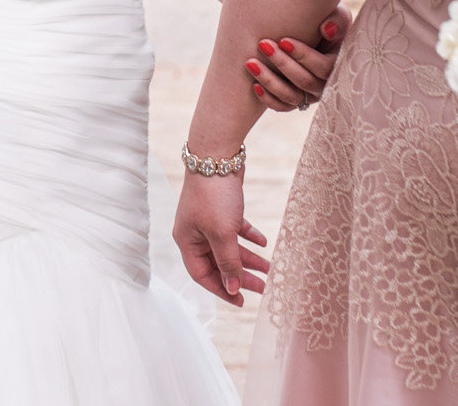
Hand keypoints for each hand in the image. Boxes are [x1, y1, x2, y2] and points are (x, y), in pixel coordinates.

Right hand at [172, 169, 268, 306]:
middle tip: (263, 287)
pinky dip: (248, 237)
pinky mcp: (220, 208)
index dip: (222, 289)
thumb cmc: (214, 195)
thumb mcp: (222, 233)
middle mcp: (194, 232)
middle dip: (240, 275)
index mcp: (187, 241)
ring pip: (229, 247)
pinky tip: (264, 242)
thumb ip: (228, 262)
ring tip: (270, 267)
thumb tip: (232, 288)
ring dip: (249, 258)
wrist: (217, 156)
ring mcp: (207, 219)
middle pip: (218, 262)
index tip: (242, 301)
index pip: (202, 274)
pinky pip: (235, 230)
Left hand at [244, 5, 349, 110]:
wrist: (313, 33)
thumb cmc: (325, 21)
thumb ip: (338, 20)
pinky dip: (268, 99)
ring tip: (251, 63)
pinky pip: (282, 106)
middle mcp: (326, 84)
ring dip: (270, 81)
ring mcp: (310, 95)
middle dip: (282, 63)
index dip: (303, 56)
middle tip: (263, 45)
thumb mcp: (338, 16)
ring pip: (291, 96)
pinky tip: (254, 85)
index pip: (324, 68)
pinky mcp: (296, 100)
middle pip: (304, 81)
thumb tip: (327, 28)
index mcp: (339, 65)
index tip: (283, 40)